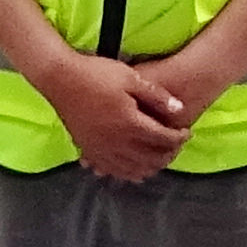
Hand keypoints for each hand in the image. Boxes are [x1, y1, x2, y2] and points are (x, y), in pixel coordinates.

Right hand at [39, 41, 194, 183]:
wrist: (60, 79)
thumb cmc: (96, 74)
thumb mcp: (130, 77)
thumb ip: (156, 95)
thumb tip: (180, 109)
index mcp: (130, 123)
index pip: (163, 139)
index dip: (179, 138)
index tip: (186, 132)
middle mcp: (117, 142)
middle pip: (151, 158)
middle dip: (168, 154)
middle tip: (176, 146)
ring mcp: (101, 149)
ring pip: (133, 169)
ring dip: (150, 167)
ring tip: (159, 158)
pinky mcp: (88, 151)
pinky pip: (112, 171)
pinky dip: (128, 173)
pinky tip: (134, 170)